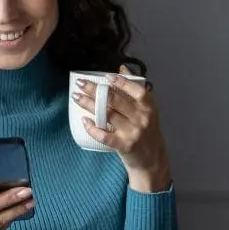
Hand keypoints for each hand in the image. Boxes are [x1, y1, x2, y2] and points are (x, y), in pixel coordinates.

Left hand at [73, 65, 171, 191]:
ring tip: (77, 97)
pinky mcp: (124, 146)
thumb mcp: (147, 111)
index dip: (123, 83)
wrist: (152, 160)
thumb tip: (122, 68)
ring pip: (107, 115)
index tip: (107, 77)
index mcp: (149, 108)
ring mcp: (133, 133)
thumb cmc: (147, 132)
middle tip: (81, 84)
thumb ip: (135, 90)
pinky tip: (84, 120)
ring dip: (89, 105)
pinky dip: (93, 128)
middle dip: (96, 90)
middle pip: (116, 101)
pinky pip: (104, 135)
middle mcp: (142, 119)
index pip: (138, 91)